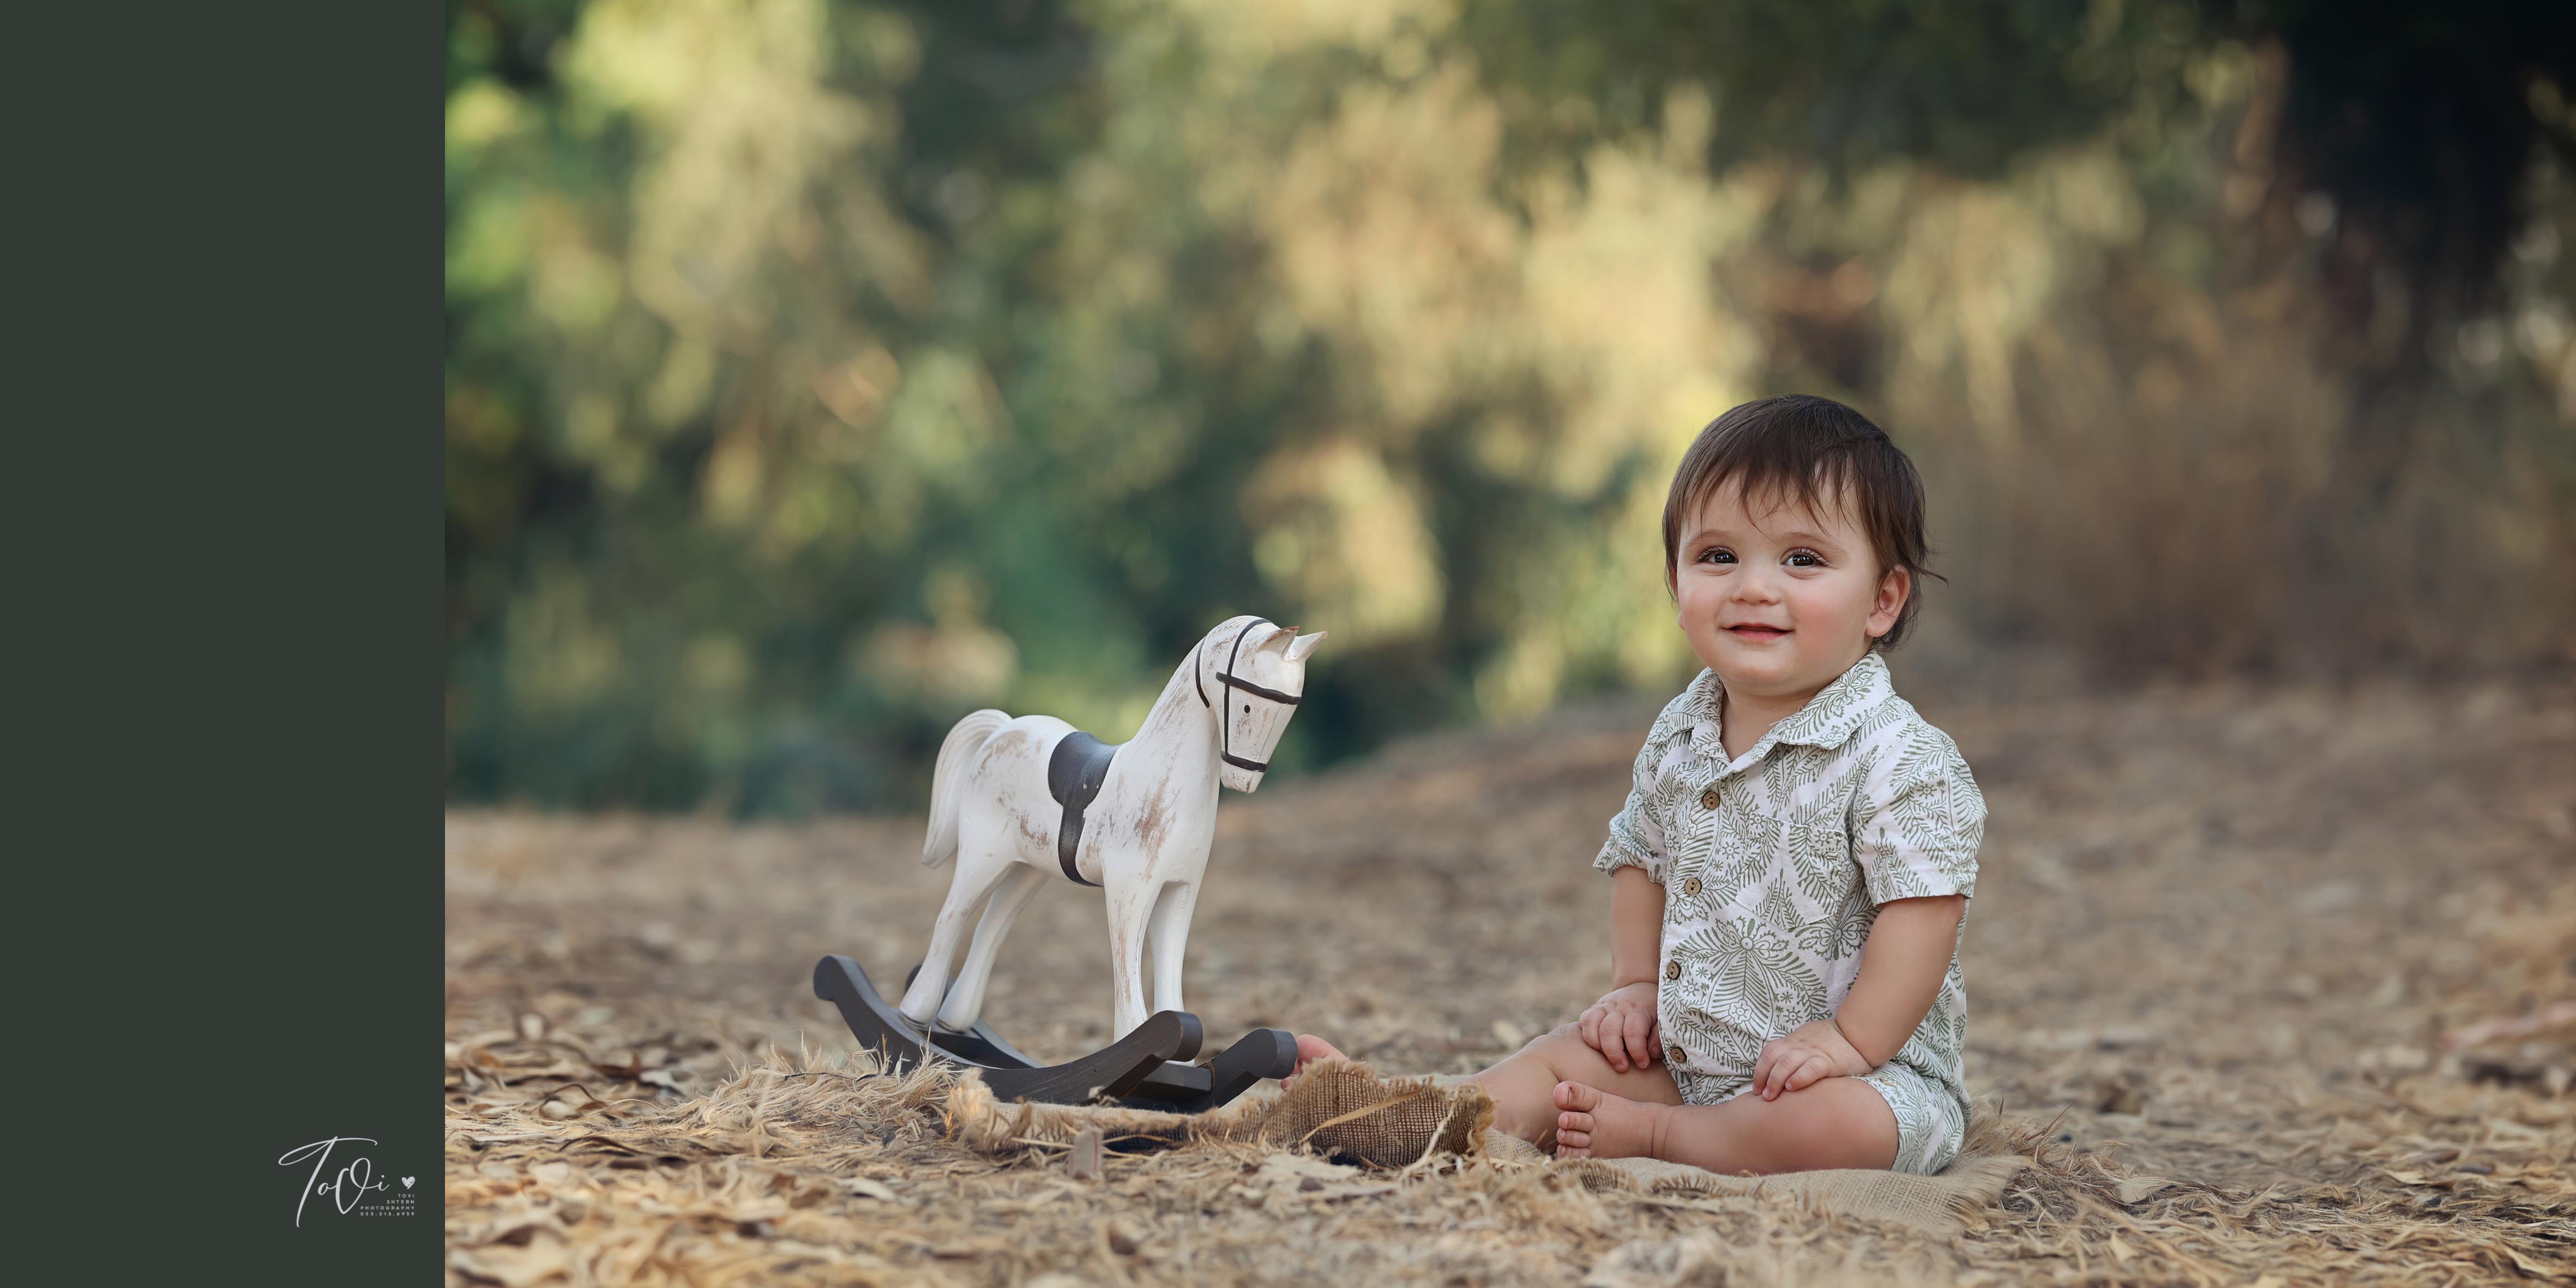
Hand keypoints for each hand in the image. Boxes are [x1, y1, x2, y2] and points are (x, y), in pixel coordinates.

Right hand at [1578, 982, 1660, 1072]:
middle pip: (1609, 1030)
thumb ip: (1658, 1036)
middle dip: (1614, 1053)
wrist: (1641, 988)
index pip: (1633, 1032)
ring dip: (1597, 1046)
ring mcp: (1604, 1006)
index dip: (1637, 1051)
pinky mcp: (1594, 1008)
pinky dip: (1588, 1036)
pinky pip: (1585, 1020)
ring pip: (1592, 1024)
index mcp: (1638, 1010)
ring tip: (1607, 1059)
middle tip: (1622, 1068)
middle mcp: (1619, 1006)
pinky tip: (1598, 1047)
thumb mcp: (1662, 1020)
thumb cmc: (1654, 1010)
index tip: (1643, 1064)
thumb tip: (1651, 1053)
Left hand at [1751, 1020, 1872, 1099]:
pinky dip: (1799, 1077)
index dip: (1760, 1070)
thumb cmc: (1833, 1042)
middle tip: (1763, 1096)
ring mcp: (1814, 1052)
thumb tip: (1780, 1072)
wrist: (1859, 1034)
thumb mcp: (1809, 1042)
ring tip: (1772, 1097)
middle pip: (1774, 1057)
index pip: (1769, 1052)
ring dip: (1776, 1080)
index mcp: (1795, 1041)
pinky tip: (1792, 1088)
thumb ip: (1796, 1053)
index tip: (1757, 1087)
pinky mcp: (1830, 1062)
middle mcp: (1801, 1045)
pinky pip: (1811, 1068)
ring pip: (1787, 1062)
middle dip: (1764, 1077)